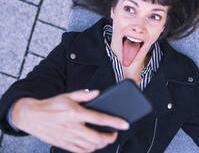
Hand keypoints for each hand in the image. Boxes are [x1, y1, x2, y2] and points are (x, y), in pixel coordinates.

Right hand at [11, 89, 129, 152]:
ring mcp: (68, 138)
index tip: (125, 124)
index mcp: (75, 113)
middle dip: (110, 138)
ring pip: (90, 147)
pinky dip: (90, 150)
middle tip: (114, 134)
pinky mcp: (63, 144)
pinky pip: (80, 151)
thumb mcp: (68, 95)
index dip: (115, 122)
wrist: (31, 116)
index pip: (100, 119)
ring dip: (101, 144)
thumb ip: (84, 95)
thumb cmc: (51, 105)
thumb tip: (97, 93)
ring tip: (105, 139)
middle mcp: (73, 127)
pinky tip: (93, 145)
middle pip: (97, 138)